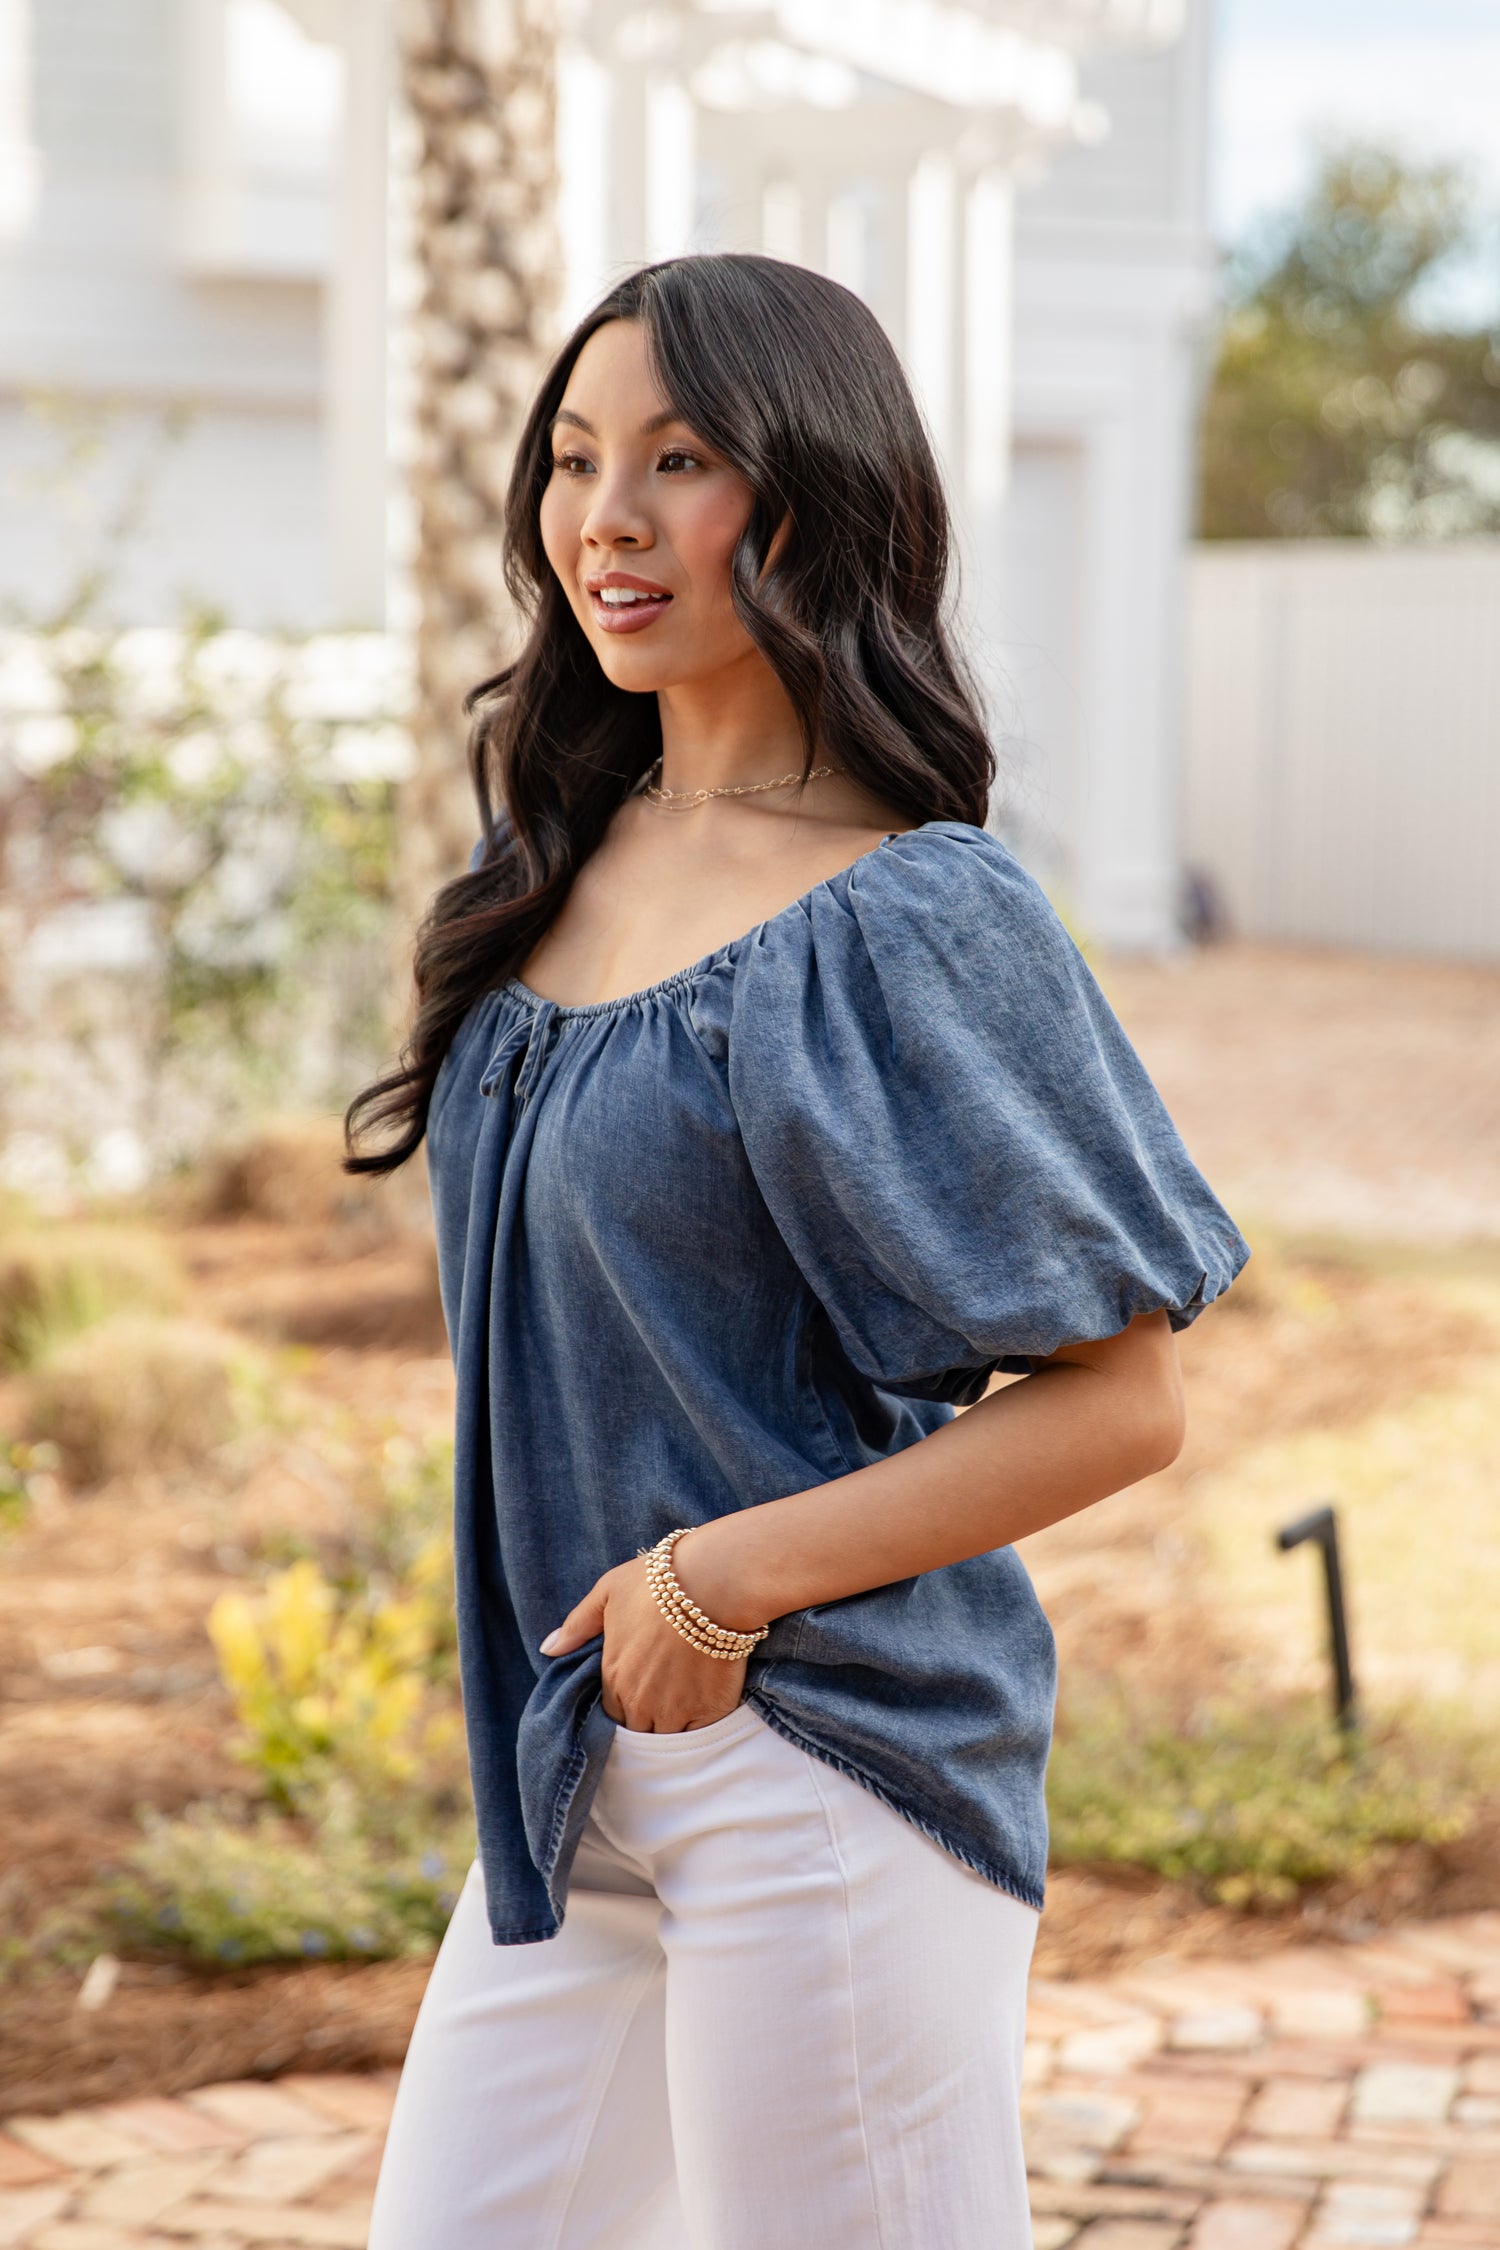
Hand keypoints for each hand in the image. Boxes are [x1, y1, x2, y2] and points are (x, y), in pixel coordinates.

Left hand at [540, 1557, 746, 1732]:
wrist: (710, 1583)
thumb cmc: (655, 1583)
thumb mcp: (607, 1592)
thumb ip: (577, 1625)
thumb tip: (548, 1648)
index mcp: (614, 1677)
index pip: (611, 1714)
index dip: (625, 1705)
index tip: (639, 1692)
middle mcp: (639, 1702)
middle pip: (638, 1731)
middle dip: (646, 1720)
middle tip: (663, 1701)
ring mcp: (675, 1710)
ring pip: (666, 1739)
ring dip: (672, 1728)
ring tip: (683, 1710)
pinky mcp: (708, 1711)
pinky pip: (698, 1737)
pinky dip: (699, 1730)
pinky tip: (704, 1713)